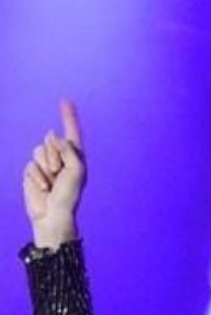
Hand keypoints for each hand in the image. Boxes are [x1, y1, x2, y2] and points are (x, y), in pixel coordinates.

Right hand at [23, 100, 85, 248]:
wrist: (53, 214)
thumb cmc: (69, 195)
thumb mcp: (76, 169)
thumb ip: (68, 149)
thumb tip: (53, 135)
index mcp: (75, 157)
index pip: (71, 133)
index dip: (68, 117)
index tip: (66, 100)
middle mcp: (60, 158)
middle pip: (51, 140)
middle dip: (54, 156)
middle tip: (59, 173)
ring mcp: (45, 164)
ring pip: (39, 150)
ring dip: (46, 166)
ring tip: (52, 182)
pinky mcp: (32, 172)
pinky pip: (30, 164)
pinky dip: (37, 176)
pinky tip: (43, 188)